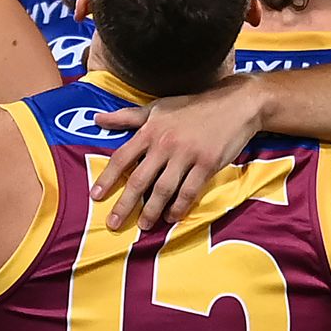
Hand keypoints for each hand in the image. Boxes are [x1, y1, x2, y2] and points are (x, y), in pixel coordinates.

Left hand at [91, 76, 267, 227]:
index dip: (107, 178)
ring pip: (163, 189)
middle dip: (125, 204)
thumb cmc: (193, 106)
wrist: (235, 104)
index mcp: (150, 130)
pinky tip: (171, 217)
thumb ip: (127, 117)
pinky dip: (179, 206)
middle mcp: (165, 143)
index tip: (96, 196)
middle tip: (113, 223)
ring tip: (143, 226)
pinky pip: (189, 191)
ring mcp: (187, 154)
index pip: (122, 157)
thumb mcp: (157, 107)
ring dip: (151, 211)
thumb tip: (96, 120)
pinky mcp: (207, 164)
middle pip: (139, 179)